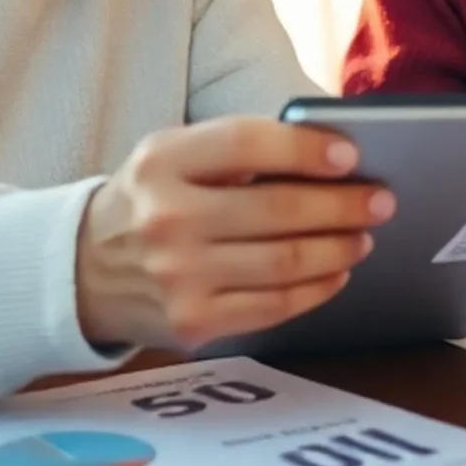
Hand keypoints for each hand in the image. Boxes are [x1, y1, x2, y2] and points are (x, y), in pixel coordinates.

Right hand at [76, 117, 393, 350]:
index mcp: (161, 162)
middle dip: (342, 205)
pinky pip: (274, 306)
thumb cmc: (149, 202)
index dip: (304, 149)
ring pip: (285, 262)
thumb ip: (235, 150)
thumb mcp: (171, 157)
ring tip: (363, 237)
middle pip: (276, 209)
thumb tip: (329, 156)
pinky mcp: (193, 322)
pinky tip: (336, 273)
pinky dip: (316, 289)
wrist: (83, 271)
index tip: (350, 155)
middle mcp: (165, 218)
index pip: (246, 144)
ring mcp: (178, 276)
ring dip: (339, 249)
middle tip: (381, 200)